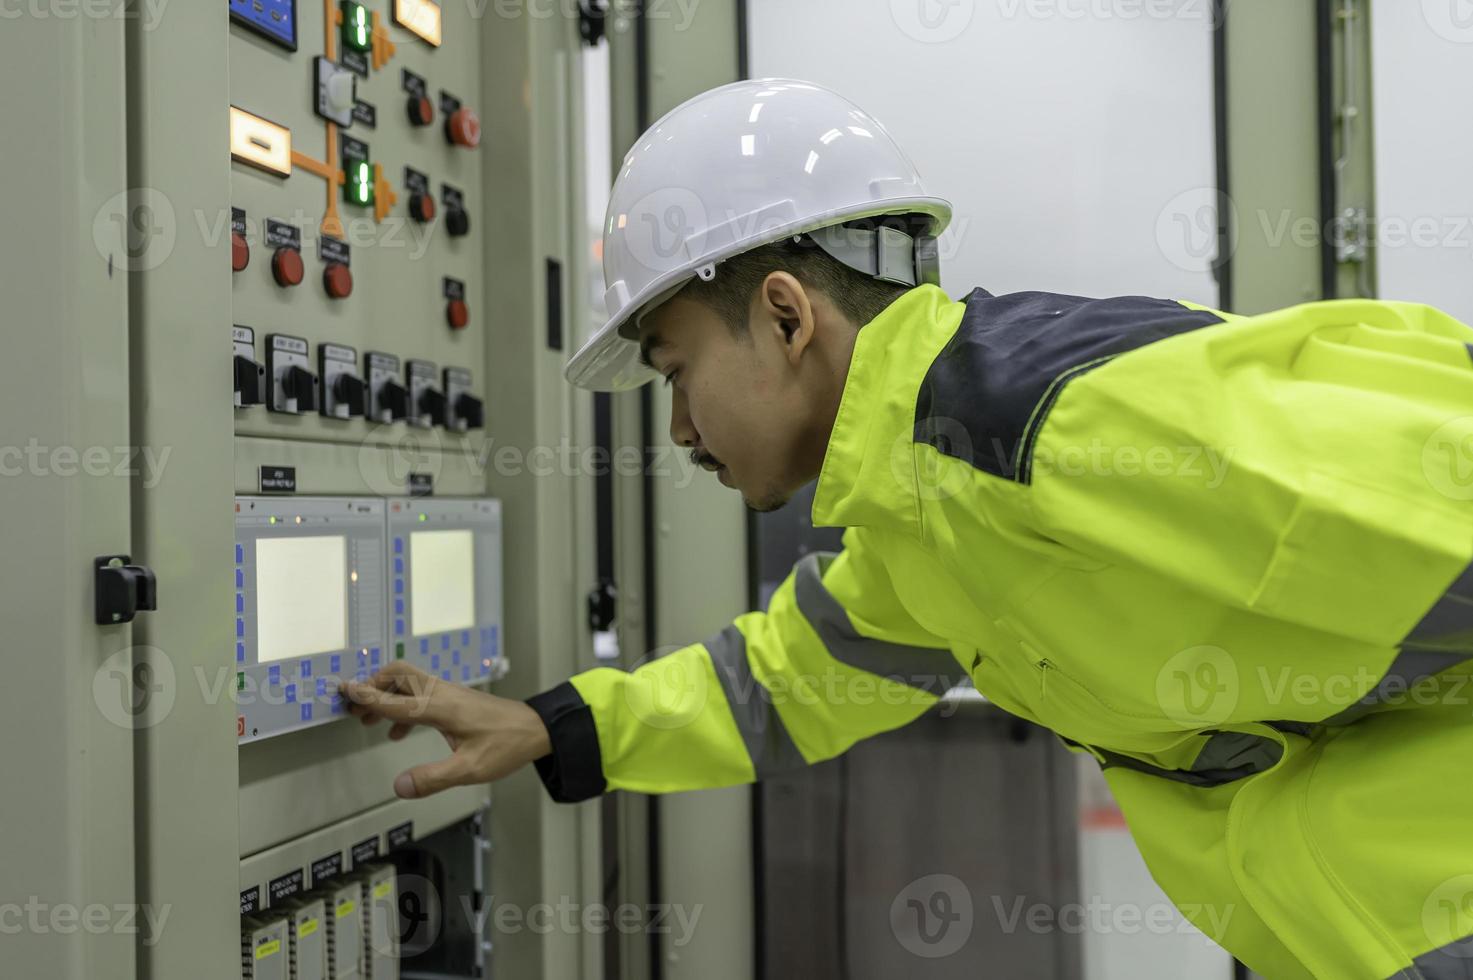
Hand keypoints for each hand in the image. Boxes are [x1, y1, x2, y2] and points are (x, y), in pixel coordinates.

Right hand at [339, 662, 551, 799]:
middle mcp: (441, 694)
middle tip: (354, 707)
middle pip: (398, 675)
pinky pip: (420, 694)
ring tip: (368, 720)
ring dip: (385, 697)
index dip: (365, 697)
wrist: (535, 730)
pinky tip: (398, 732)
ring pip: (408, 683)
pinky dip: (402, 707)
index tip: (342, 691)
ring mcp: (449, 694)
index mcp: (440, 707)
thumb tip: (399, 787)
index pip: (393, 700)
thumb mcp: (470, 769)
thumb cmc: (506, 746)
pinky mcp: (455, 699)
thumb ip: (433, 779)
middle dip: (373, 687)